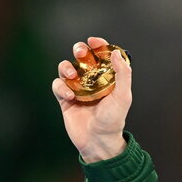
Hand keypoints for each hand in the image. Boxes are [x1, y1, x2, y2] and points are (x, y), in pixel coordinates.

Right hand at [51, 36, 132, 161]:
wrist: (98, 141)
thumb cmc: (113, 119)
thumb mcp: (123, 96)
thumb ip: (123, 74)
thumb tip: (116, 52)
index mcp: (107, 77)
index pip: (102, 55)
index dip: (98, 45)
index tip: (93, 41)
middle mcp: (91, 80)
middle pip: (81, 57)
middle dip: (79, 50)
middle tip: (80, 52)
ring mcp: (77, 89)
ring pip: (66, 69)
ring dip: (66, 67)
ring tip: (71, 76)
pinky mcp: (65, 99)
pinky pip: (58, 86)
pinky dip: (61, 87)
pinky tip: (69, 97)